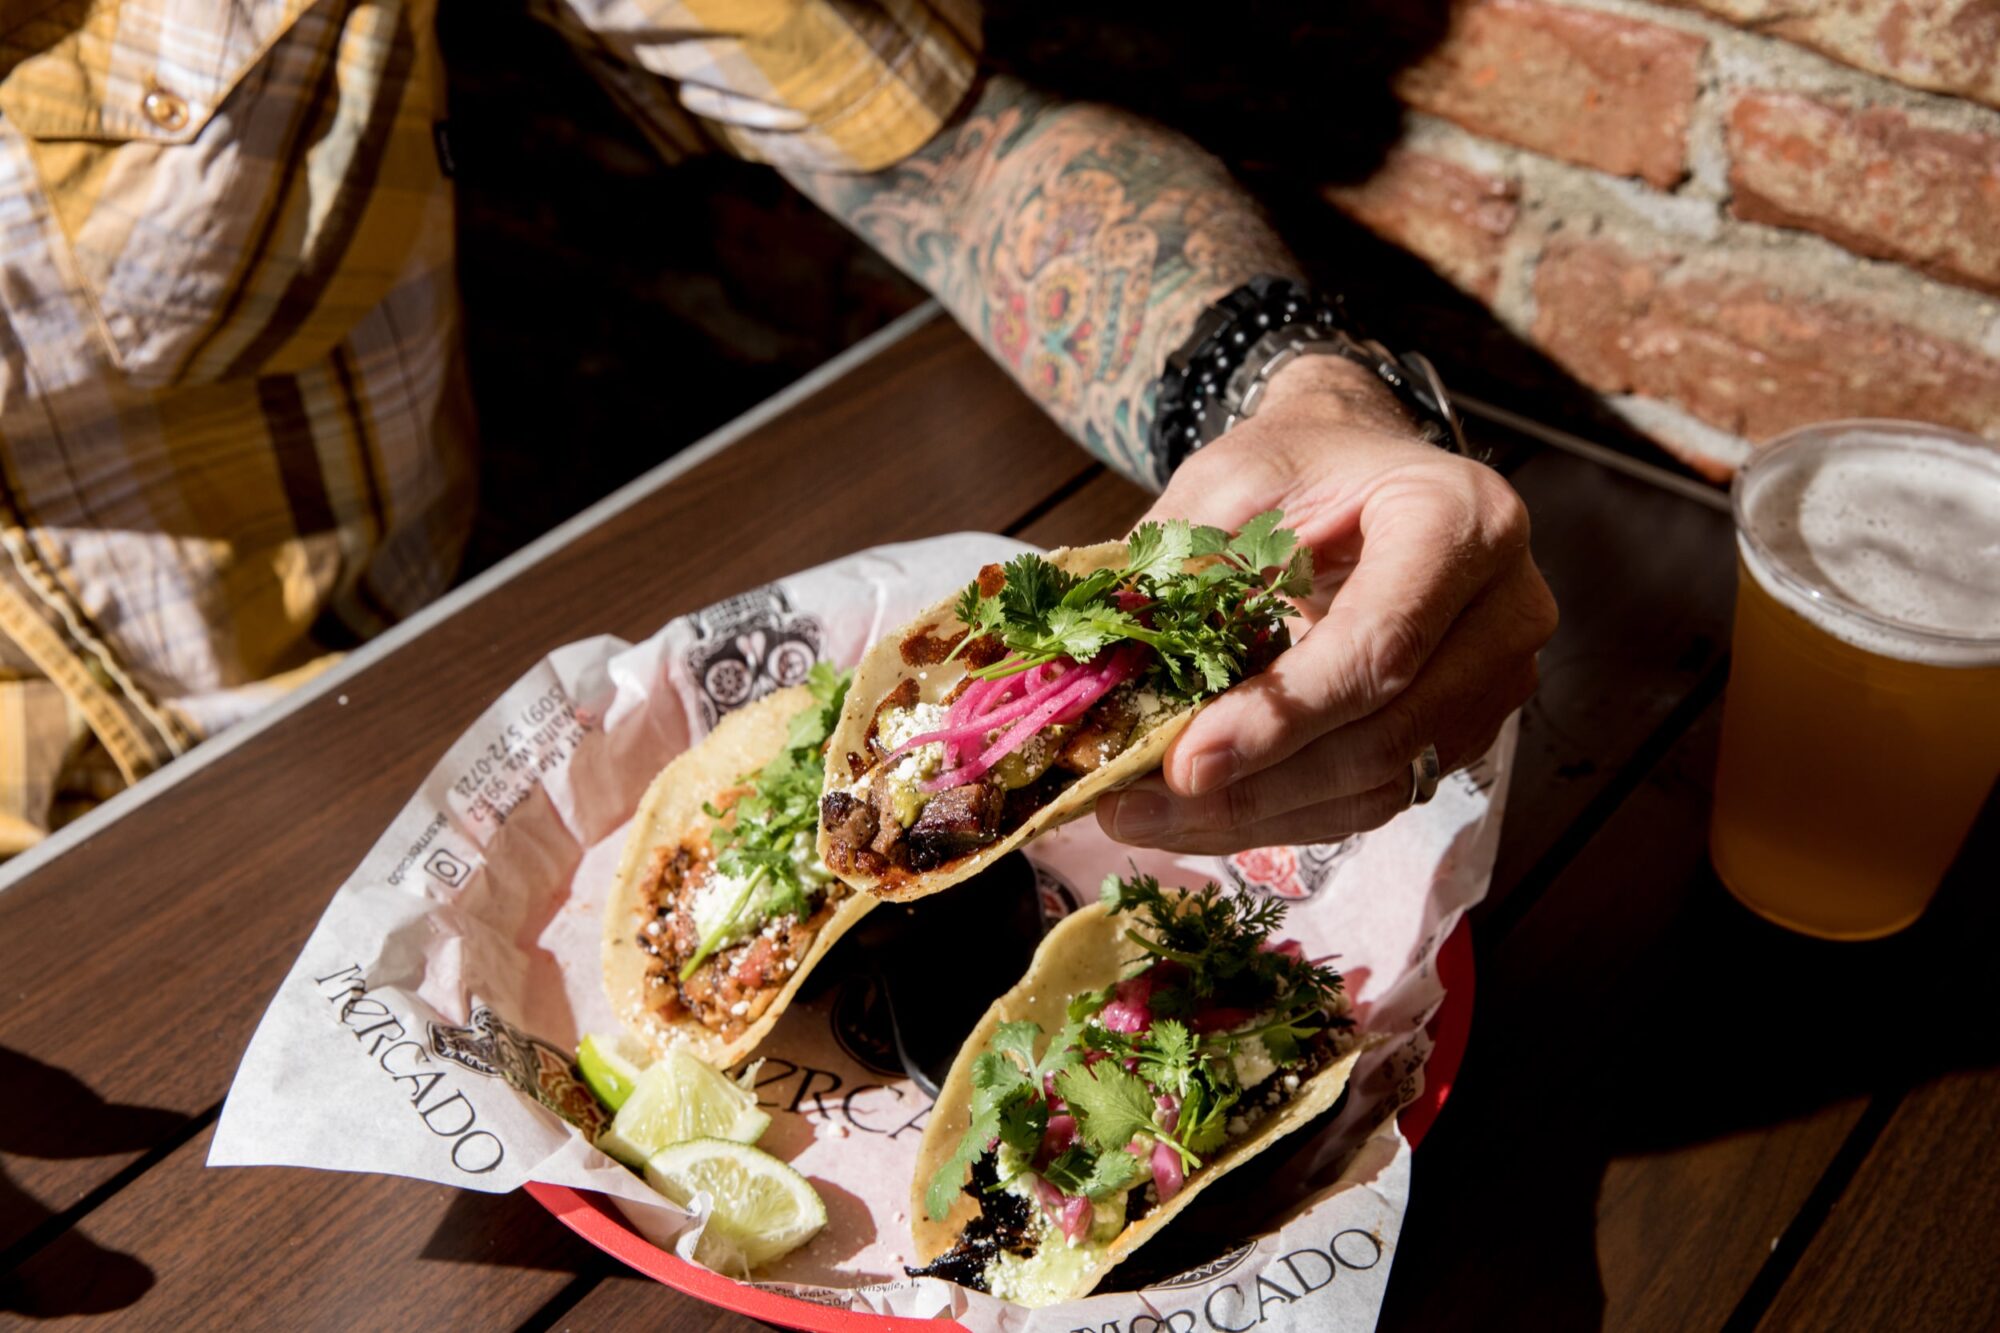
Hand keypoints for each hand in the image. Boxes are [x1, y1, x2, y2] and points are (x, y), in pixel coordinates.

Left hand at [1098, 353, 1557, 852]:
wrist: (1359, 469)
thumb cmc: (1299, 466)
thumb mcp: (1231, 482)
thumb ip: (1184, 567)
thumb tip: (1113, 674)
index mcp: (1461, 522)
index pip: (1378, 646)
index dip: (1282, 717)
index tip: (1186, 763)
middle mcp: (1503, 609)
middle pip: (1384, 736)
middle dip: (1254, 786)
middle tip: (1135, 806)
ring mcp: (1495, 679)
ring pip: (1379, 784)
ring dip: (1256, 815)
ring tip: (1143, 816)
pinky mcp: (1463, 729)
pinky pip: (1373, 795)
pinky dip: (1280, 812)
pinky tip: (1199, 812)